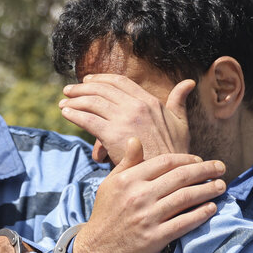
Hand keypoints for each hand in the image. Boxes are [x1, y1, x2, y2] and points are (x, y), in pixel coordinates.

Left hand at [60, 73, 195, 164]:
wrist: (170, 173)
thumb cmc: (176, 152)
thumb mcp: (181, 122)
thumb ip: (179, 101)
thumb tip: (189, 83)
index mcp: (150, 101)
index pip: (120, 82)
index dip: (102, 79)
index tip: (89, 80)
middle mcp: (136, 105)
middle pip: (102, 90)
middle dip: (83, 88)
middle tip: (70, 90)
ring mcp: (124, 119)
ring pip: (92, 102)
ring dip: (75, 99)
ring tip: (64, 101)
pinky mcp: (113, 134)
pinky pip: (88, 119)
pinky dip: (74, 114)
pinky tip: (66, 113)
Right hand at [72, 138, 225, 252]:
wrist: (96, 249)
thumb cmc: (106, 214)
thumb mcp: (110, 184)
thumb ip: (126, 162)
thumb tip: (135, 139)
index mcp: (129, 179)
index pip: (165, 162)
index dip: (187, 159)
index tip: (200, 160)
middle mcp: (139, 196)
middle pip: (180, 177)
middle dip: (205, 170)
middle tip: (221, 168)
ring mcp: (147, 217)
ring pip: (185, 198)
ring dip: (207, 190)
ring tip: (221, 186)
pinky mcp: (154, 237)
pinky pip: (183, 223)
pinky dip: (200, 214)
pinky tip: (211, 208)